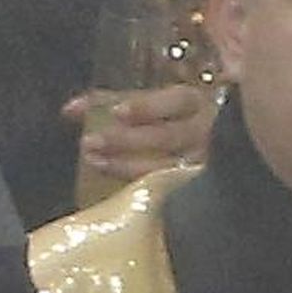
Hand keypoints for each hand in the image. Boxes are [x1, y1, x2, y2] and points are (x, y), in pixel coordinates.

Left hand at [62, 82, 215, 188]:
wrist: (222, 155)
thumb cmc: (175, 122)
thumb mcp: (154, 105)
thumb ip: (112, 102)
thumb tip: (69, 109)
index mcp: (196, 103)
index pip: (175, 100)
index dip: (146, 106)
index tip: (116, 111)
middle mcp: (204, 132)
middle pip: (167, 136)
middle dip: (126, 140)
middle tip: (90, 143)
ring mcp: (203, 164)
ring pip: (166, 167)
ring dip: (125, 165)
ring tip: (95, 161)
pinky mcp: (197, 188)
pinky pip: (168, 190)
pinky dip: (139, 189)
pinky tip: (116, 191)